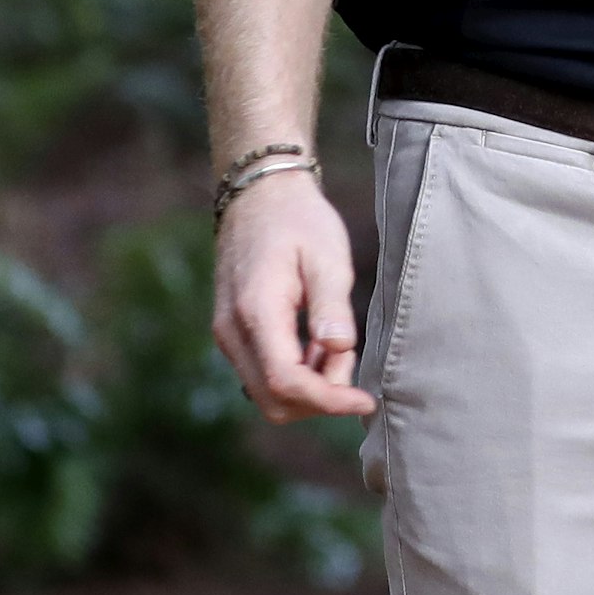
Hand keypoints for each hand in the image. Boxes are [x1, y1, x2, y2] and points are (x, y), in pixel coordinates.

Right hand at [210, 167, 374, 419]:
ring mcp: (227, 334)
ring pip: (266, 393)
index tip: (366, 399)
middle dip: (319, 398)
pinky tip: (318, 344)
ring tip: (337, 347)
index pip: (287, 382)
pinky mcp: (232, 332)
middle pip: (274, 401)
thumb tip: (339, 349)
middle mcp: (233, 331)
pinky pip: (262, 373)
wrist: (259, 194)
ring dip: (308, 388)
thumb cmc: (298, 219)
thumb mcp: (326, 254)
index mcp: (257, 311)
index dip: (328, 401)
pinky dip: (294, 374)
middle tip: (350, 361)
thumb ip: (332, 305)